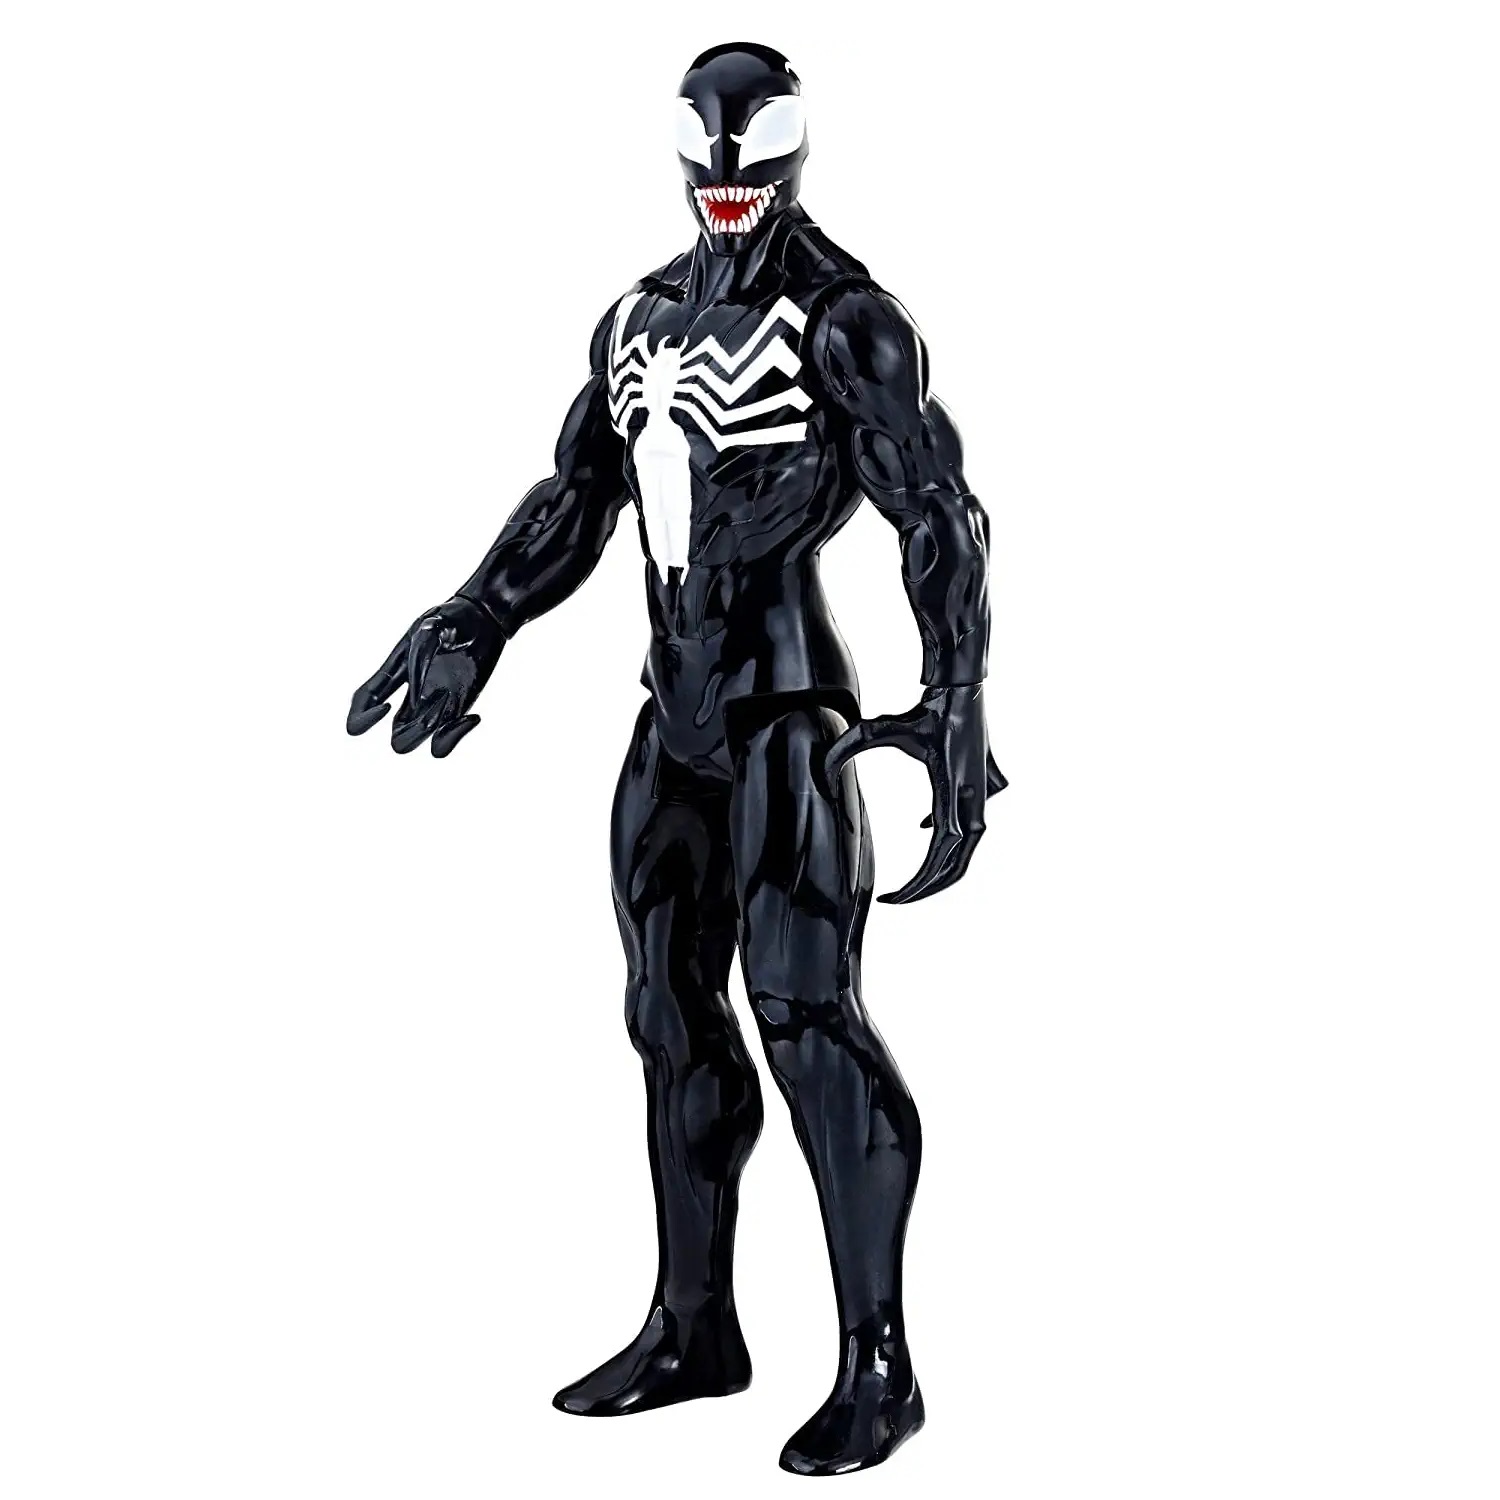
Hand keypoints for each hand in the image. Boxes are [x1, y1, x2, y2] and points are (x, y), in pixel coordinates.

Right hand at [347, 595, 504, 756]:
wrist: (485, 617)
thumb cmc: (454, 617)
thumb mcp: (431, 627)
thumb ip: (419, 659)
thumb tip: (415, 697)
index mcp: (395, 671)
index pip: (363, 701)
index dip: (362, 718)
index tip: (386, 707)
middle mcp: (411, 695)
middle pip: (395, 738)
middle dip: (411, 732)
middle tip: (433, 701)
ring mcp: (434, 706)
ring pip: (418, 742)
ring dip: (431, 730)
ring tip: (449, 697)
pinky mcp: (458, 710)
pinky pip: (444, 742)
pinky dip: (454, 738)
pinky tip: (472, 717)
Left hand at [825, 683, 1004, 904]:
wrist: (961, 687)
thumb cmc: (924, 709)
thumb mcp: (879, 728)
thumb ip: (846, 748)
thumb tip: (821, 770)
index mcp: (952, 794)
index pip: (940, 857)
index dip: (918, 885)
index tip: (893, 899)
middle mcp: (974, 800)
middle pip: (958, 864)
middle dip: (929, 888)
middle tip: (898, 899)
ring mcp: (983, 795)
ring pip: (968, 849)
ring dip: (942, 867)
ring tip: (913, 879)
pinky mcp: (984, 787)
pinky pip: (970, 824)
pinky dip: (950, 836)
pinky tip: (924, 828)